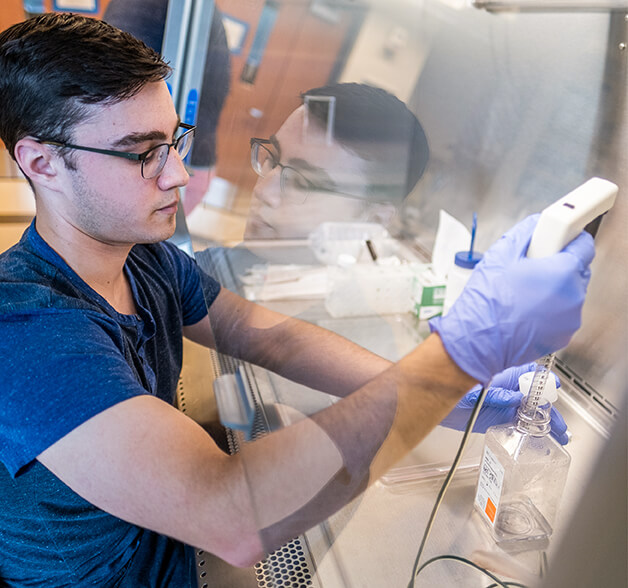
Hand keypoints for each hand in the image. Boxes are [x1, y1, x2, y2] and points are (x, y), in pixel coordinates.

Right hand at [429, 214, 594, 383]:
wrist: (478, 342)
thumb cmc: (487, 302)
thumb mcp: (500, 254)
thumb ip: (525, 233)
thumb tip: (537, 225)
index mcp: (563, 271)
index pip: (584, 245)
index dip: (569, 239)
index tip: (558, 240)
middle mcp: (573, 296)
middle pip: (577, 270)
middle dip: (558, 265)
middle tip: (530, 268)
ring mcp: (569, 319)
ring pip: (569, 294)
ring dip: (553, 290)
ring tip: (522, 293)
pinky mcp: (562, 336)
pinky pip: (562, 315)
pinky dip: (549, 311)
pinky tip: (524, 311)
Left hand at [440, 363, 568, 443]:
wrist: (436, 398)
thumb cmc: (453, 383)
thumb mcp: (475, 387)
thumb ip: (497, 393)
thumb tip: (516, 397)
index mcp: (504, 374)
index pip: (531, 374)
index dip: (544, 380)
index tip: (554, 387)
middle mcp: (508, 389)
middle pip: (536, 398)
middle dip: (550, 411)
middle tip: (560, 425)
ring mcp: (505, 404)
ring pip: (532, 413)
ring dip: (546, 424)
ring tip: (560, 436)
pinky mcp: (500, 418)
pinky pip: (520, 425)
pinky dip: (533, 432)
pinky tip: (543, 440)